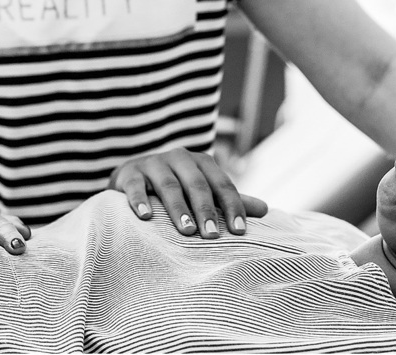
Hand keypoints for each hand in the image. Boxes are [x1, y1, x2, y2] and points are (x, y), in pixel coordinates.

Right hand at [108, 149, 267, 237]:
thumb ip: (229, 200)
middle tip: (212, 236)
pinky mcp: (129, 173)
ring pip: (168, 185)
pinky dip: (139, 199)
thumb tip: (267, 210)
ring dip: (177, 207)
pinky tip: (144, 217)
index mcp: (201, 163)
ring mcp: (153, 163)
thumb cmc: (176, 187)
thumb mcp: (202, 190)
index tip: (239, 232)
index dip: (232, 207)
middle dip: (206, 210)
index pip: (222, 185)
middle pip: (197, 184)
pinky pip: (134, 186)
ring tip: (186, 230)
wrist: (132, 175)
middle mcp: (179, 158)